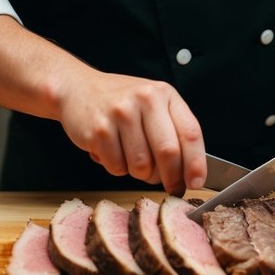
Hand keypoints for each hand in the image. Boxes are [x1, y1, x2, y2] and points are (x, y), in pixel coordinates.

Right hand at [57, 63, 207, 195]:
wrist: (78, 89)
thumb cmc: (121, 102)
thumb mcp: (153, 104)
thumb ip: (172, 131)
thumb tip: (189, 174)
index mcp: (163, 93)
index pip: (190, 132)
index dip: (196, 163)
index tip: (196, 182)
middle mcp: (144, 99)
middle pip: (168, 152)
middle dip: (171, 177)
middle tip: (170, 185)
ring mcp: (120, 113)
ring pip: (142, 166)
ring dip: (139, 173)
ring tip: (131, 156)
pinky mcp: (99, 130)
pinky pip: (117, 168)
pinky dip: (117, 168)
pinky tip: (111, 150)